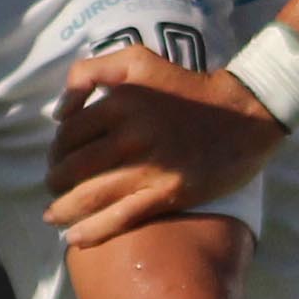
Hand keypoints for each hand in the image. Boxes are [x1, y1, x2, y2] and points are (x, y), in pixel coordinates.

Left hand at [44, 44, 282, 245]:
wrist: (242, 115)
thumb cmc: (184, 86)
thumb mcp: (136, 59)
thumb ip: (90, 73)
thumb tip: (60, 113)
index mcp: (120, 102)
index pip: (68, 134)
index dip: (56, 150)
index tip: (58, 158)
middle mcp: (130, 136)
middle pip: (73, 168)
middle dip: (55, 182)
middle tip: (55, 188)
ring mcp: (149, 168)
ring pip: (90, 196)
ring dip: (64, 210)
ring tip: (55, 215)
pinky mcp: (167, 194)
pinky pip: (121, 218)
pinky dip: (93, 231)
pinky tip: (76, 239)